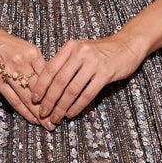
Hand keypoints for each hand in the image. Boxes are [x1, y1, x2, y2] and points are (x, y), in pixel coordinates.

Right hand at [0, 22, 50, 127]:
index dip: (58, 92)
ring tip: (47, 125)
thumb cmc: (7, 44)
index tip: (65, 104)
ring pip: (28, 97)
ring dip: (39, 113)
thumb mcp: (27, 48)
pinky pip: (14, 100)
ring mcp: (9, 73)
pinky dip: (24, 111)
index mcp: (32, 54)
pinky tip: (32, 119)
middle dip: (51, 106)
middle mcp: (22, 63)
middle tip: (59, 120)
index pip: (49, 77)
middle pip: (40, 89)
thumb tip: (53, 82)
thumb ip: (38, 64)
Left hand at [30, 26, 146, 124]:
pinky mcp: (106, 73)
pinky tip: (72, 113)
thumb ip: (65, 63)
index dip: (41, 85)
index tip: (34, 98)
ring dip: (62, 106)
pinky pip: (87, 93)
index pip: (50, 68)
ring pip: (72, 89)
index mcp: (70, 47)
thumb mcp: (80, 50)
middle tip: (43, 112)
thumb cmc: (101, 51)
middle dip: (49, 100)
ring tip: (56, 117)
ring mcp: (93, 63)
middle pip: (59, 81)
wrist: (127, 45)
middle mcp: (80, 53)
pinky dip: (77, 106)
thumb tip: (46, 85)